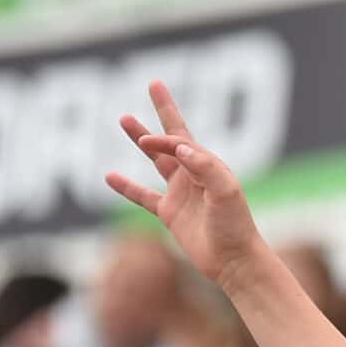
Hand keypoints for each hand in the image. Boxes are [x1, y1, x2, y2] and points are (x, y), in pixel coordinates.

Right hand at [107, 81, 270, 289]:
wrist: (234, 262)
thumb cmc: (235, 226)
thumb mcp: (225, 192)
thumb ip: (204, 167)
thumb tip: (179, 146)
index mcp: (209, 166)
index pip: (181, 142)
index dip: (163, 139)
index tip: (149, 142)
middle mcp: (195, 174)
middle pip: (174, 136)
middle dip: (165, 111)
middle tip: (155, 84)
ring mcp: (181, 193)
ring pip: (156, 160)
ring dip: (140, 140)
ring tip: (124, 118)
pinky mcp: (171, 214)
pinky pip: (144, 197)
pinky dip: (127, 188)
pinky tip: (110, 177)